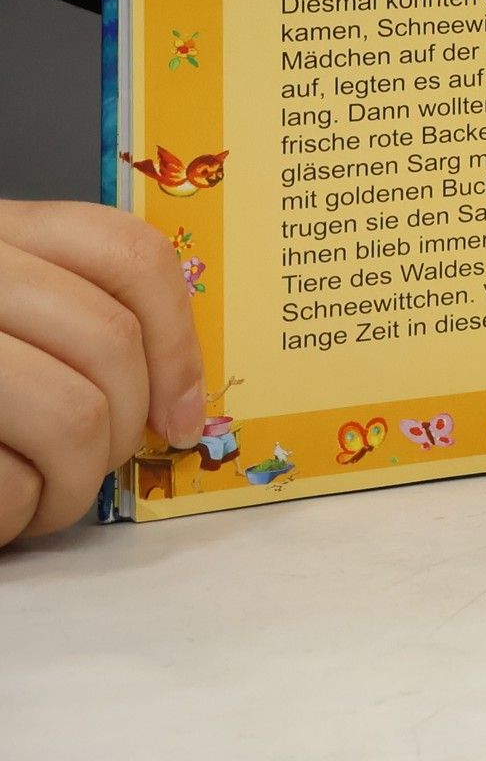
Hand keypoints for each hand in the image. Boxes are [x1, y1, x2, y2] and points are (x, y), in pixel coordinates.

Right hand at [0, 202, 205, 542]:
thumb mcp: (6, 312)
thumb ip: (69, 316)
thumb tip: (175, 390)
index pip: (131, 256)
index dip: (177, 341)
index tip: (182, 412)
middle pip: (110, 345)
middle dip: (123, 428)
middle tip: (97, 466)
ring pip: (74, 416)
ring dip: (74, 483)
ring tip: (44, 497)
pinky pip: (6, 484)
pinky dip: (17, 514)